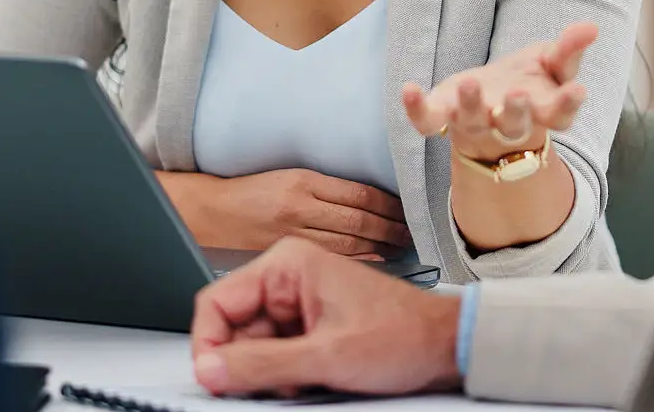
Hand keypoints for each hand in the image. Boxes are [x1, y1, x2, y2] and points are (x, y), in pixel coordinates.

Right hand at [159, 169, 411, 258]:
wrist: (209, 213)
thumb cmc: (249, 194)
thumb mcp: (289, 177)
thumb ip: (324, 189)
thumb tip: (368, 199)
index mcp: (303, 184)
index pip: (361, 195)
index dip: (389, 204)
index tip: (408, 209)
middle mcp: (301, 208)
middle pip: (361, 220)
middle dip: (392, 228)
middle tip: (416, 233)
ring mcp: (295, 234)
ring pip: (350, 242)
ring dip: (381, 244)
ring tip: (404, 246)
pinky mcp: (288, 255)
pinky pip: (331, 259)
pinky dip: (357, 259)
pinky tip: (374, 259)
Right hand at [192, 238, 461, 396]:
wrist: (445, 347)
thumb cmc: (404, 335)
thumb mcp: (326, 357)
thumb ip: (262, 364)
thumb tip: (210, 369)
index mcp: (286, 265)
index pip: (216, 303)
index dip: (208, 345)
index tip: (213, 378)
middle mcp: (288, 279)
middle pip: (233, 330)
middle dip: (246, 365)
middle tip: (271, 387)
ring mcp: (299, 304)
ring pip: (254, 348)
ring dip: (269, 374)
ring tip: (304, 381)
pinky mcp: (309, 328)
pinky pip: (276, 355)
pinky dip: (285, 375)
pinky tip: (311, 381)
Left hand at [402, 22, 594, 161]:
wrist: (489, 105)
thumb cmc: (528, 82)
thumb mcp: (551, 63)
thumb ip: (569, 49)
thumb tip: (591, 27)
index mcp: (541, 112)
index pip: (560, 114)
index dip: (568, 104)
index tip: (577, 91)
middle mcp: (508, 125)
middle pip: (514, 125)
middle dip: (515, 111)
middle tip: (517, 93)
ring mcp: (474, 124)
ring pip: (473, 121)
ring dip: (471, 105)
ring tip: (468, 83)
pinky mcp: (443, 119)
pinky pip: (428, 122)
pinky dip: (416, 109)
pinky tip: (409, 88)